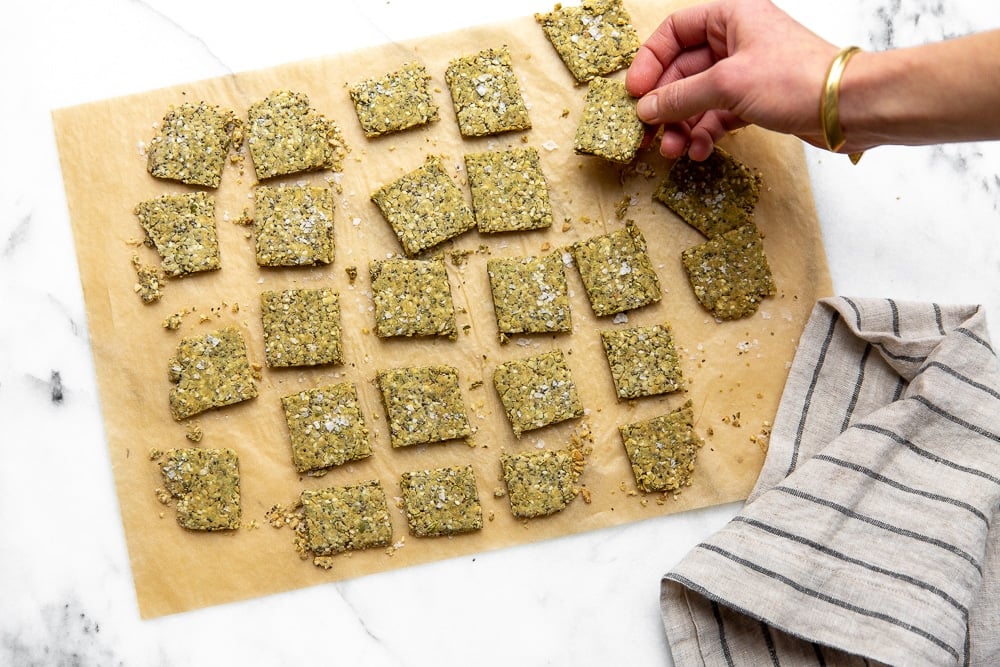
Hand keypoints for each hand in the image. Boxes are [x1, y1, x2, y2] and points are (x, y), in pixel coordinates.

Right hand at [626, 0, 838, 159]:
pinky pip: (717, 115)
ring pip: (698, 98)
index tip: (635, 91)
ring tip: (674, 150)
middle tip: (649, 132)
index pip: (675, 32)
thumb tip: (645, 108)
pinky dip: (705, 133)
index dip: (651, 61)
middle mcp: (736, 40)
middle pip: (683, 71)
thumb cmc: (795, 78)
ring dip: (682, 125)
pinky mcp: (755, 101)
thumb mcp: (727, 84)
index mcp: (730, 17)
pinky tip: (699, 151)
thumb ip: (680, 96)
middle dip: (666, 104)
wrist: (846, 107)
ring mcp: (746, 72)